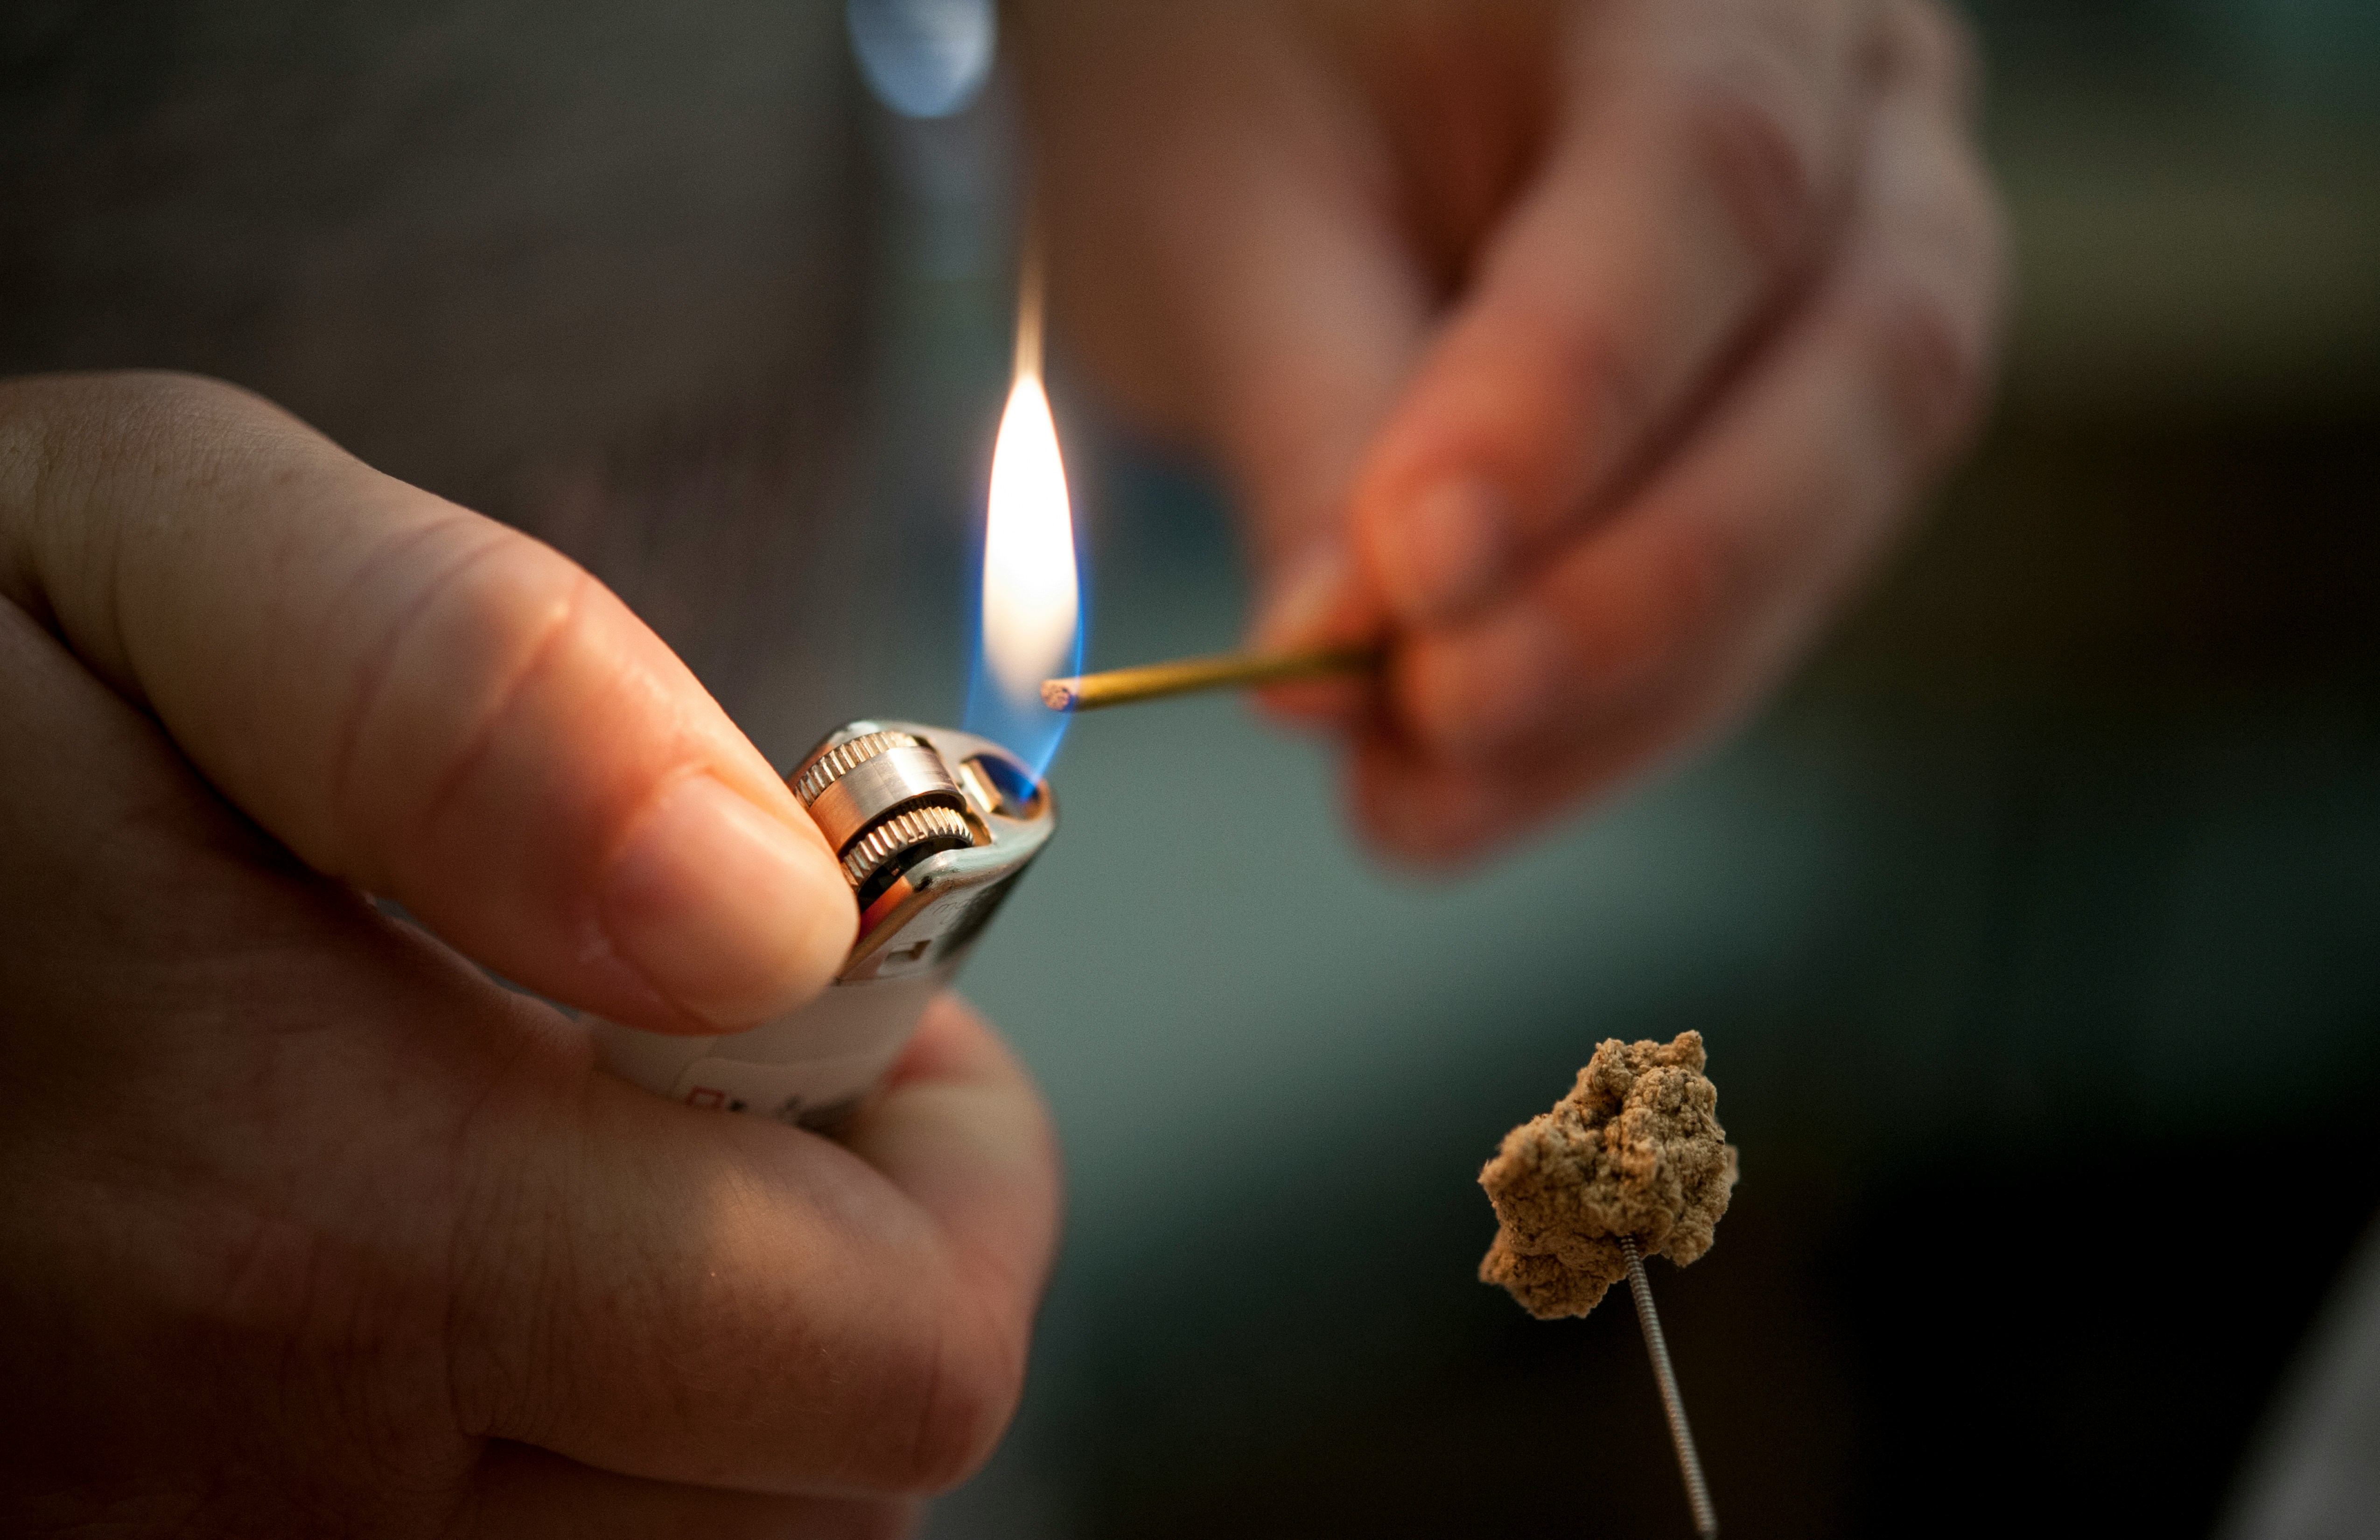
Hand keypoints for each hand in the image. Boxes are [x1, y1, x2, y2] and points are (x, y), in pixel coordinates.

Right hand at [0, 374, 1060, 1535]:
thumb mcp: (155, 553)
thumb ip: (481, 698)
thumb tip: (769, 906)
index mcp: (315, 1220)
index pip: (897, 1354)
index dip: (955, 1162)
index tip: (861, 1012)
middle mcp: (254, 1492)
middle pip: (816, 1499)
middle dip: (846, 1270)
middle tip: (718, 1084)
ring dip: (704, 1376)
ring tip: (563, 1171)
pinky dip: (551, 1454)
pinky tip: (436, 1294)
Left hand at [1023, 0, 2004, 860]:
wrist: (1271, 43)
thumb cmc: (1229, 54)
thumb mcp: (1223, 210)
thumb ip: (1309, 422)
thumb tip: (1342, 666)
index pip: (1708, 174)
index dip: (1576, 399)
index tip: (1420, 576)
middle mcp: (1855, 92)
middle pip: (1857, 360)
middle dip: (1640, 587)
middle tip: (1439, 721)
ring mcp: (1875, 242)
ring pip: (1837, 497)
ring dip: (1635, 687)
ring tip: (1425, 794)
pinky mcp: (1810, 400)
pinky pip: (1775, 572)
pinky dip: (1626, 694)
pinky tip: (1480, 775)